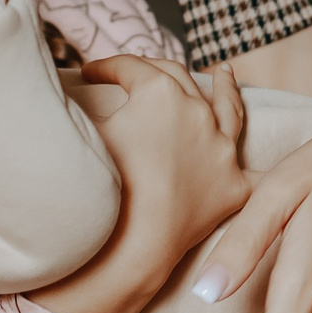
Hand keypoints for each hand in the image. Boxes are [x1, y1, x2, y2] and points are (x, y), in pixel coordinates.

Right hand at [33, 55, 250, 312]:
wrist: (132, 245)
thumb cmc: (99, 188)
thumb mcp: (83, 134)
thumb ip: (79, 108)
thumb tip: (68, 96)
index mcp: (159, 93)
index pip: (129, 68)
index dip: (106, 67)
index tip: (89, 72)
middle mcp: (198, 112)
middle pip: (177, 79)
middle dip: (152, 71)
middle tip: (134, 74)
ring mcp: (221, 148)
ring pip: (227, 106)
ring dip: (223, 86)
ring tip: (224, 72)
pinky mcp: (233, 185)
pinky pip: (242, 162)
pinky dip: (239, 147)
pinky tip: (243, 141)